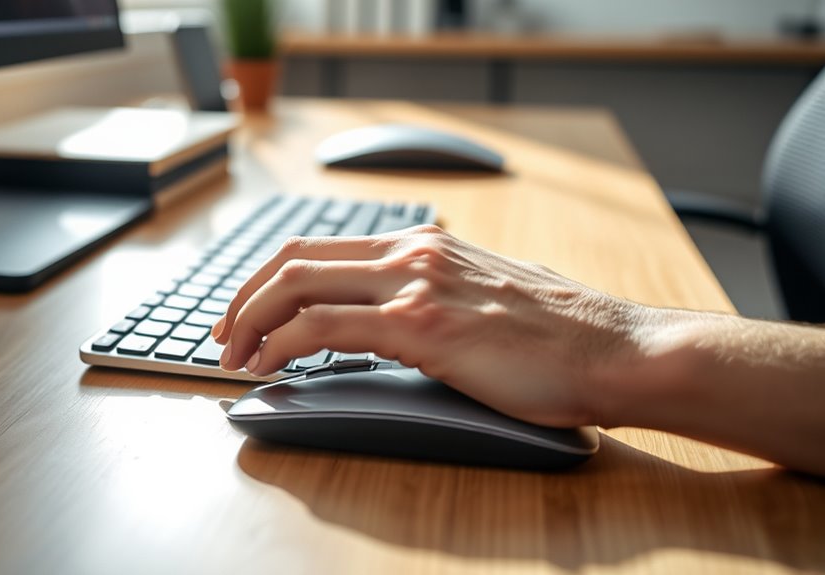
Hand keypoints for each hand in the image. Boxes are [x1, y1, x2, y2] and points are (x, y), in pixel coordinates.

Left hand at [212, 225, 646, 427]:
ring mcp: (415, 286)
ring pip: (298, 287)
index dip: (269, 278)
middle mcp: (413, 254)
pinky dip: (282, 344)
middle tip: (224, 335)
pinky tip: (270, 365)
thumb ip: (443, 286)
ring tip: (234, 358)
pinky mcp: (422, 327)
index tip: (247, 310)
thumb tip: (404, 306)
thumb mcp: (490, 289)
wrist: (615, 350)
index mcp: (425, 244)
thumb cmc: (561, 332)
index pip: (320, 248)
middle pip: (294, 261)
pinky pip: (324, 329)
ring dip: (251, 323)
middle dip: (244, 298)